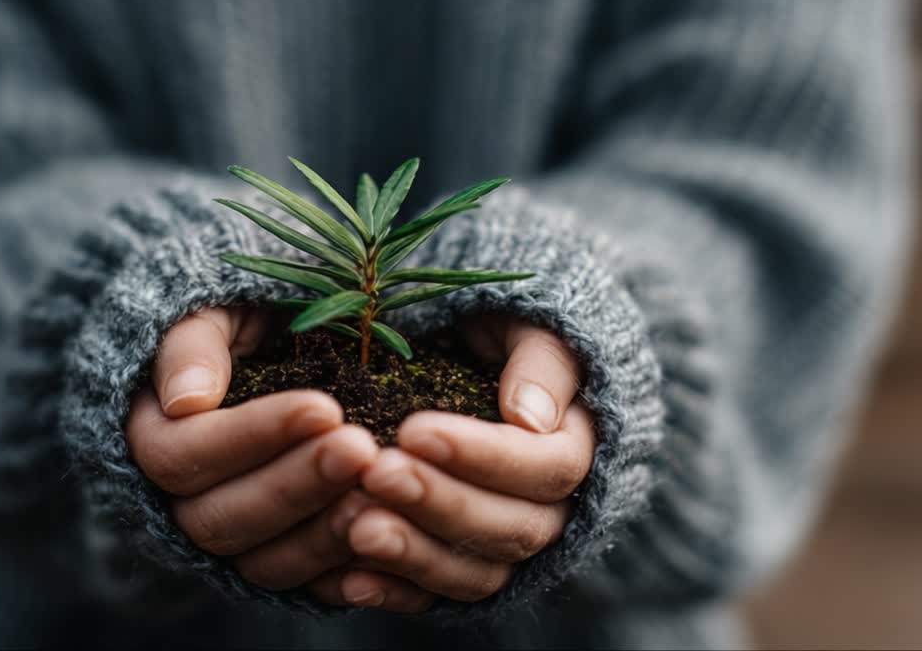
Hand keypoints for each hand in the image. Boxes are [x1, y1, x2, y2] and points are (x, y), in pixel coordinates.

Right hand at [126, 307, 377, 583]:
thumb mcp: (214, 307)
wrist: (279, 349)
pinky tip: (391, 535)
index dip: (250, 436)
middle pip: (222, 518)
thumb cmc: (242, 315)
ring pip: (264, 562)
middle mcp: (180, 502)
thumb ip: (193, 343)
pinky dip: (347, 569)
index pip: (181, 455)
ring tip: (379, 493)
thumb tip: (186, 401)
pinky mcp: (280, 558)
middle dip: (297, 485)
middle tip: (362, 449)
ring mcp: (233, 538)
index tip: (323, 407)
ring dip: (323, 534)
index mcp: (152, 435)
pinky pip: (306, 584)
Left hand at [322, 316, 595, 611]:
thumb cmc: (503, 333)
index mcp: (576, 448)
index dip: (483, 456)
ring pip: (474, 573)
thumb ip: (541, 361)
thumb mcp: (529, 325)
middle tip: (376, 473)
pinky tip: (345, 580)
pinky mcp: (461, 569)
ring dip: (413, 555)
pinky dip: (392, 593)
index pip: (547, 468)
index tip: (414, 431)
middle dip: (439, 503)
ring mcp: (504, 547)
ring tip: (355, 528)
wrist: (475, 361)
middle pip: (510, 527)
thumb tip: (530, 417)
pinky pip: (434, 596)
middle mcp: (551, 510)